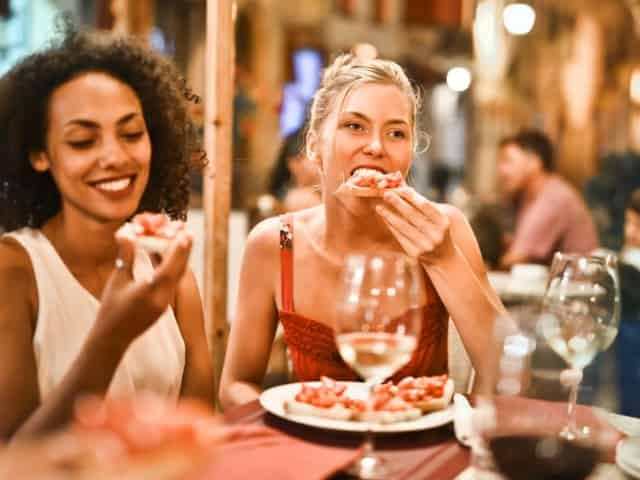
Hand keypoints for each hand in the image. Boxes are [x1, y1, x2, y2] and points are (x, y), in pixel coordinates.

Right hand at [93, 229, 192, 347]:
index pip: (169, 268)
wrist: (113, 337)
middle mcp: (162, 298)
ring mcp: (165, 303)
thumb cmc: (111, 308)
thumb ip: (126, 255)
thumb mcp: (118, 280)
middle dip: (183, 250)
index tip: (185, 234)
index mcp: (150, 292)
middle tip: (187, 231)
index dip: (178, 250)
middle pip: (178, 270)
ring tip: (183, 239)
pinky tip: (174, 257)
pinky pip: (173, 282)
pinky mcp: (165, 305)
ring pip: (178, 276)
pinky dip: (174, 268)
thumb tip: (127, 231)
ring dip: (180, 258)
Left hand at [376, 187, 454, 264]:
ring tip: (379, 207)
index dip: (411, 197)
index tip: (399, 189)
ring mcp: (425, 246)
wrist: (444, 257)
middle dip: (397, 203)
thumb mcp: (436, 218)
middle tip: (386, 194)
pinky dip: (391, 227)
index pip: (425, 206)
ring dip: (389, 216)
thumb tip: (402, 188)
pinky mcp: (415, 254)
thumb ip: (421, 204)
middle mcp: (435, 235)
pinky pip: (400, 237)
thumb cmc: (437, 230)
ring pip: (403, 227)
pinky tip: (385, 219)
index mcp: (443, 222)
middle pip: (412, 215)